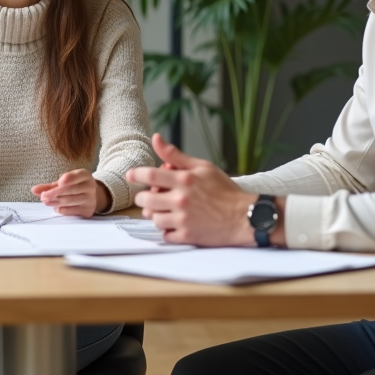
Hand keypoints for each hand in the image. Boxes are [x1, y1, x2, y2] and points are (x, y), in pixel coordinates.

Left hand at [31, 169, 109, 216]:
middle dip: (55, 193)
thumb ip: (49, 186)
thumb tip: (34, 190)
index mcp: (85, 175)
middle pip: (70, 190)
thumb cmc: (74, 186)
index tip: (60, 181)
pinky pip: (72, 211)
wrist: (92, 197)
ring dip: (56, 202)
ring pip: (70, 201)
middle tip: (43, 196)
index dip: (69, 178)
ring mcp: (90, 199)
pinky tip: (55, 208)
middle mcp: (90, 186)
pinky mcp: (88, 211)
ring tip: (46, 202)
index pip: (78, 175)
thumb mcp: (64, 182)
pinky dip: (62, 209)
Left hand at [126, 133, 278, 246]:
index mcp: (185, 180)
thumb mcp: (203, 167)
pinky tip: (175, 223)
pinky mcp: (188, 236)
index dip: (136, 175)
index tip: (130, 176)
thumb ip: (176, 155)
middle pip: (145, 200)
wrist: (244, 217)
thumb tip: (156, 138)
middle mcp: (182, 200)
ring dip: (155, 214)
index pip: (150, 175)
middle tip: (149, 197)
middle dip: (143, 198)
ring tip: (165, 210)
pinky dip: (166, 230)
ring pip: (153, 219)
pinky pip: (165, 235)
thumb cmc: (224, 190)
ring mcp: (184, 220)